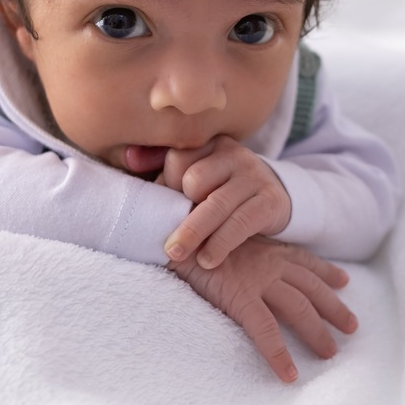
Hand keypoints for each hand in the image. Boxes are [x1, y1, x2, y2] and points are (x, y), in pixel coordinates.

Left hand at [159, 135, 291, 268]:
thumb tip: (130, 159)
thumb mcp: (198, 177)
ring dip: (193, 233)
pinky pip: (240, 223)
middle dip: (181, 211)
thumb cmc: (222, 190)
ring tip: (177, 254)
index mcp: (210, 144)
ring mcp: (254, 175)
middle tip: (169, 238)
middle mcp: (233, 154)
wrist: (274, 199)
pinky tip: (208, 259)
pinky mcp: (270, 200)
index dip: (167, 184)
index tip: (166, 206)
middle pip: (195, 180)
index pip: (178, 158)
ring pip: (216, 203)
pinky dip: (220, 244)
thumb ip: (167, 174)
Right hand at [169, 236, 356, 382]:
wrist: (171, 226)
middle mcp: (269, 261)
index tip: (343, 281)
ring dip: (318, 332)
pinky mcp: (241, 297)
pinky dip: (279, 354)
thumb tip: (238, 254)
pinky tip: (288, 374)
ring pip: (299, 309)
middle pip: (312, 288)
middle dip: (334, 307)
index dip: (325, 272)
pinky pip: (266, 331)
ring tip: (330, 353)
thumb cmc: (192, 227)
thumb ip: (238, 244)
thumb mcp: (224, 231)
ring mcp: (258, 279)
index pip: (304, 260)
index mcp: (266, 245)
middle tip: (351, 325)